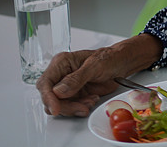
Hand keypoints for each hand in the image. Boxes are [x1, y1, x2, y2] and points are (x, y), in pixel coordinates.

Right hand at [36, 34, 162, 116]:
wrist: (122, 64)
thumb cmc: (109, 58)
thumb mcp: (94, 66)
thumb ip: (76, 78)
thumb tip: (58, 91)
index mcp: (61, 63)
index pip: (45, 83)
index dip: (48, 98)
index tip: (56, 109)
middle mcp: (60, 75)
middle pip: (50, 98)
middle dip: (65, 106)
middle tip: (82, 107)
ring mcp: (66, 87)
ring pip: (59, 105)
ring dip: (74, 108)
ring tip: (91, 101)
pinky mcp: (74, 95)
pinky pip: (70, 107)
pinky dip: (80, 108)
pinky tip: (92, 100)